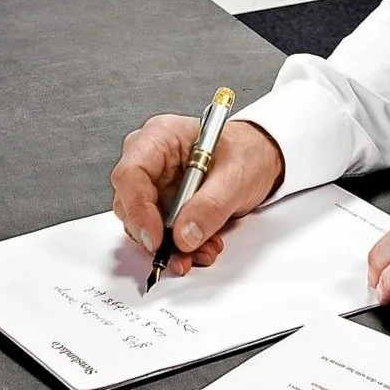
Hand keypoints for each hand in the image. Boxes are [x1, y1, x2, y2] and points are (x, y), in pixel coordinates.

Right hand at [109, 115, 284, 276]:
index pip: (131, 173)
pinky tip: (202, 245)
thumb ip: (210, 206)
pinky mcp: (163, 203)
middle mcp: (150, 158)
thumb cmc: (245, 152)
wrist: (260, 159)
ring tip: (202, 249)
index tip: (155, 238)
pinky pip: (160, 231)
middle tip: (181, 252)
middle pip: (129, 201)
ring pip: (142, 222)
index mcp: (161, 137)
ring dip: (171, 244)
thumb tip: (184, 235)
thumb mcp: (235, 176)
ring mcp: (155, 182)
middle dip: (155, 234)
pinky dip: (180, 245)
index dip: (137, 209)